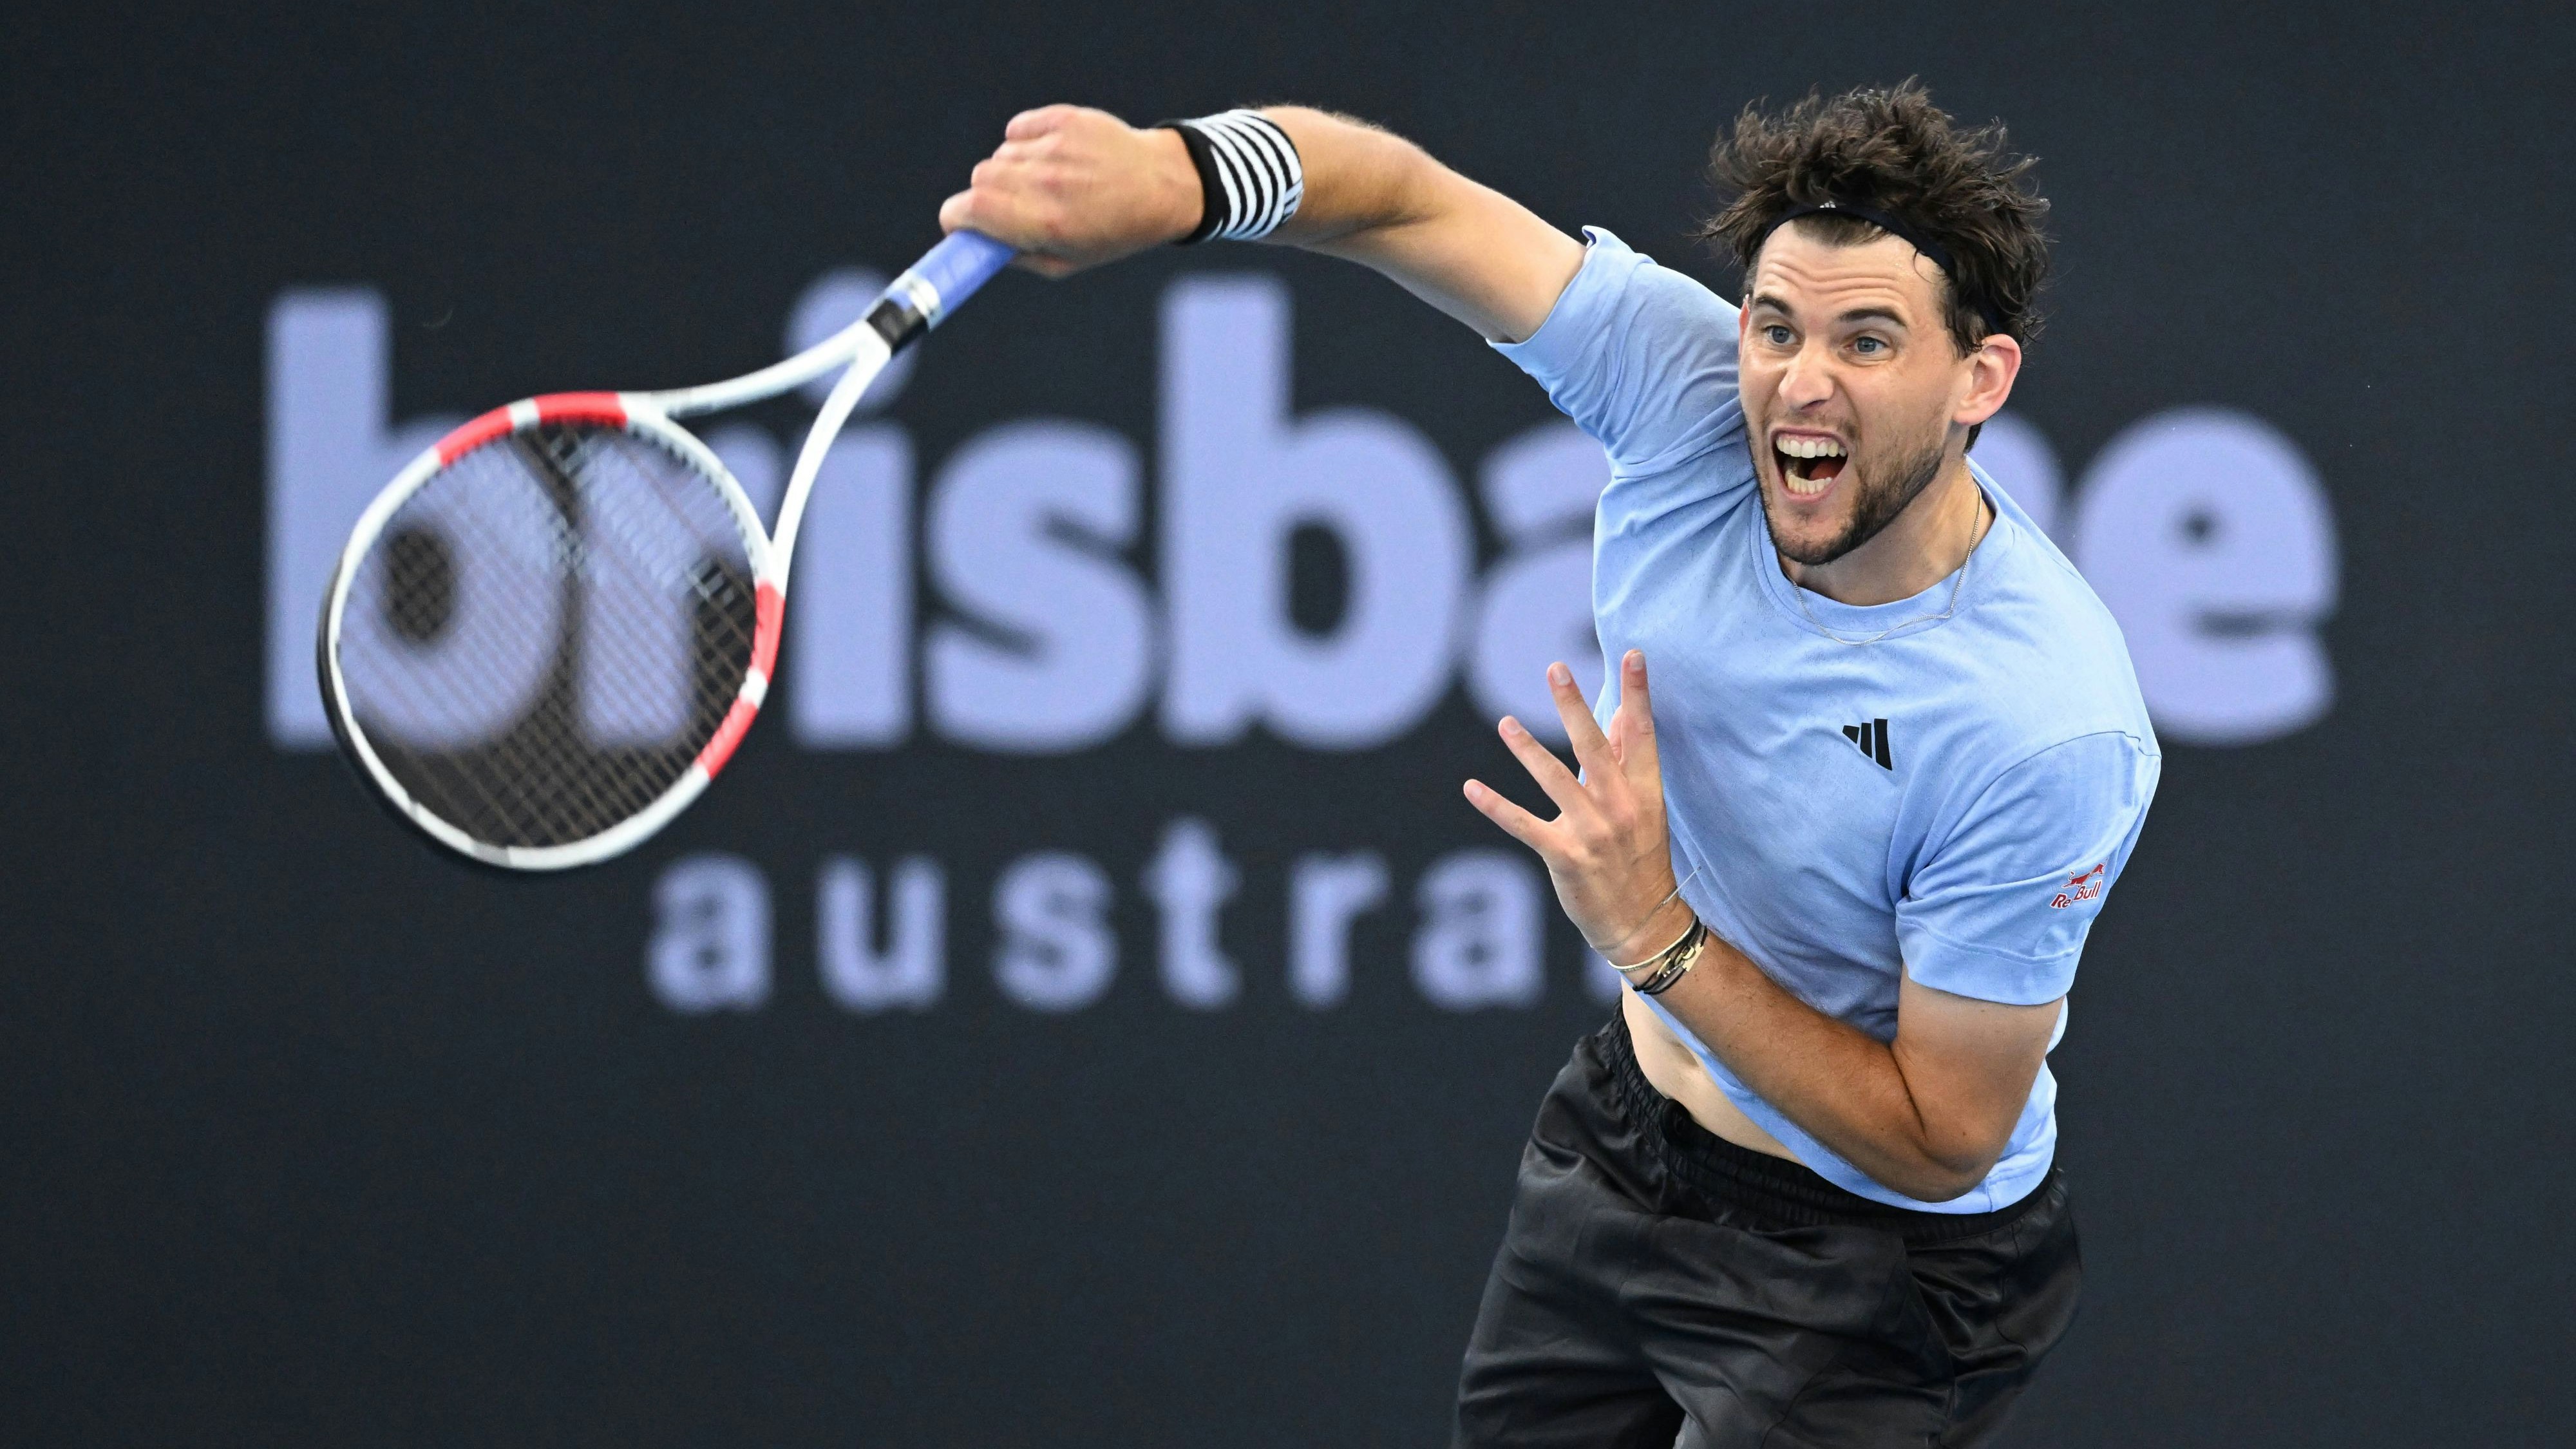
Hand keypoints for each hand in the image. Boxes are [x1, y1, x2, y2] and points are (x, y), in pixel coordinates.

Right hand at [938, 105, 1204, 276]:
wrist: (1163, 186)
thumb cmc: (1113, 231)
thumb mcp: (1068, 262)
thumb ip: (1017, 256)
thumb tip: (975, 242)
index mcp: (1047, 223)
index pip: (971, 209)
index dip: (955, 218)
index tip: (959, 223)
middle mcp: (1049, 182)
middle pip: (979, 178)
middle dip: (984, 196)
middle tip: (1010, 206)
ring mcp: (1057, 147)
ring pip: (1000, 155)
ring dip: (1010, 170)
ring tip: (1045, 181)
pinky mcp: (1065, 119)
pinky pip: (1018, 130)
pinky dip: (1024, 142)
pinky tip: (1049, 156)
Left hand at [1464, 651, 1686, 964]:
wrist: (1642, 922)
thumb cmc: (1640, 858)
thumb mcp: (1644, 809)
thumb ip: (1627, 762)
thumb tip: (1618, 715)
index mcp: (1645, 792)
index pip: (1642, 733)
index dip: (1637, 693)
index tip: (1631, 654)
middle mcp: (1621, 807)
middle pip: (1595, 746)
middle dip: (1575, 706)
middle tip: (1556, 668)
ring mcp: (1593, 833)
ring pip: (1556, 780)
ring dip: (1527, 750)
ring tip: (1505, 722)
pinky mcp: (1565, 856)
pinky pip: (1524, 825)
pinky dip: (1496, 806)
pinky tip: (1471, 787)